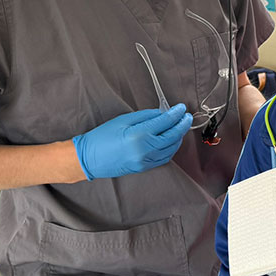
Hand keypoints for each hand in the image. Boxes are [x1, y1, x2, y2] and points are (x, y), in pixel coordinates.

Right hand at [73, 104, 191, 180]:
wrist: (89, 158)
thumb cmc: (102, 137)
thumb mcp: (123, 120)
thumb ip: (145, 116)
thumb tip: (162, 114)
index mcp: (139, 135)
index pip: (166, 122)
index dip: (176, 113)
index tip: (181, 108)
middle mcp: (145, 150)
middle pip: (173, 136)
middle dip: (182, 125)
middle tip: (186, 116)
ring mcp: (146, 161)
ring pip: (171, 148)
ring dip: (178, 137)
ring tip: (180, 127)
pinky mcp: (144, 168)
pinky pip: (164, 158)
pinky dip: (171, 148)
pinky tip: (171, 140)